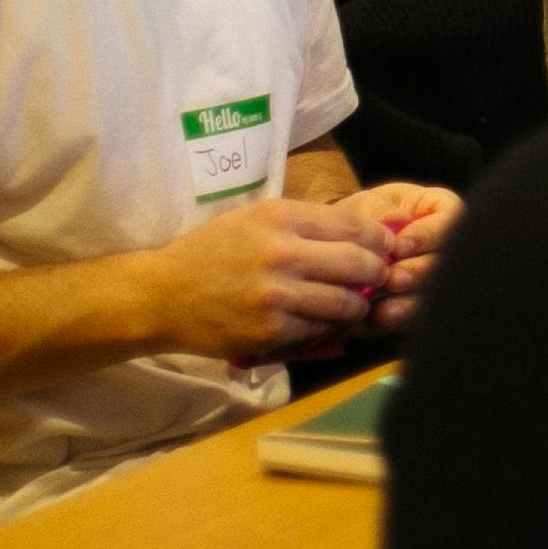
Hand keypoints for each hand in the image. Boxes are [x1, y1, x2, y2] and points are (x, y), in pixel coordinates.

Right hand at [142, 197, 393, 363]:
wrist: (162, 295)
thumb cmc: (211, 252)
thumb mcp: (254, 218)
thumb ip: (304, 224)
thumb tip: (362, 233)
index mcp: (280, 217)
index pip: (353, 225)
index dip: (379, 239)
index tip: (385, 247)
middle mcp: (281, 253)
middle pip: (359, 264)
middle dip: (378, 273)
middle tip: (379, 277)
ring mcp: (276, 295)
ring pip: (346, 303)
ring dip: (358, 305)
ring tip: (355, 303)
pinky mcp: (270, 331)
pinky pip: (320, 331)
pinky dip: (330, 328)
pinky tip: (324, 323)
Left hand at [332, 182, 461, 330]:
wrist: (342, 248)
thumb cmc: (361, 218)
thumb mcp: (366, 206)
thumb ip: (379, 211)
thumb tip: (394, 220)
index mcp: (441, 211)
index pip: (451, 220)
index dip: (427, 236)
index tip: (399, 247)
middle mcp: (447, 247)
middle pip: (449, 263)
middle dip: (419, 273)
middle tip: (393, 279)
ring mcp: (437, 281)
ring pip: (436, 295)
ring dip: (411, 303)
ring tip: (384, 309)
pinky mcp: (420, 309)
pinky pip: (414, 319)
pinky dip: (394, 321)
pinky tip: (375, 320)